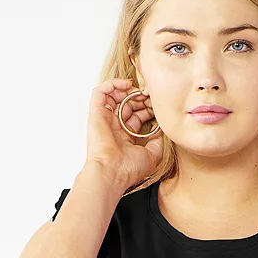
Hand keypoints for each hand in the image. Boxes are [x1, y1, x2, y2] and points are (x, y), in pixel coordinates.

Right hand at [85, 77, 163, 191]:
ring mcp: (105, 120)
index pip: (136, 115)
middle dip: (140, 98)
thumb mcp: (153, 155)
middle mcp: (114, 127)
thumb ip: (158, 140)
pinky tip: (126, 85)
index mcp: (125, 136)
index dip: (147, 108)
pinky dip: (112, 84)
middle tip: (150, 96)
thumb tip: (161, 129)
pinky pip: (100, 92)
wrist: (113, 173)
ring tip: (139, 90)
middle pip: (127, 104)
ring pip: (114, 96)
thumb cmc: (129, 169)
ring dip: (127, 90)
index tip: (157, 105)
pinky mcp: (96, 114)